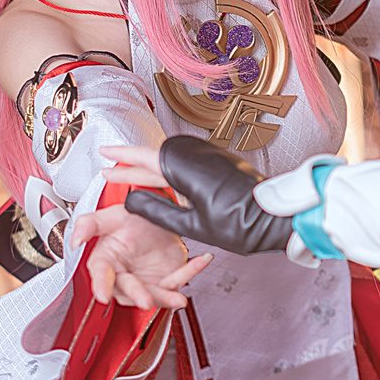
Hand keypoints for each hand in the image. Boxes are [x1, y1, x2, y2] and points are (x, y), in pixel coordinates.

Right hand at [69, 203, 211, 308]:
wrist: (158, 218)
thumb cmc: (132, 220)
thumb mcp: (111, 215)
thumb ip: (89, 225)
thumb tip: (74, 239)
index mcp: (107, 260)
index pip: (100, 274)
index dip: (101, 284)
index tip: (103, 294)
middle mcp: (125, 275)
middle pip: (130, 290)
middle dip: (139, 296)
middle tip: (145, 300)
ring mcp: (147, 281)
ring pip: (156, 294)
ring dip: (168, 297)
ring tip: (178, 298)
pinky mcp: (167, 280)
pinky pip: (180, 279)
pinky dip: (192, 271)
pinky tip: (201, 261)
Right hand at [103, 137, 292, 255]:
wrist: (275, 217)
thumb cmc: (241, 224)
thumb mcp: (191, 226)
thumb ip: (158, 211)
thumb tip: (134, 202)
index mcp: (185, 168)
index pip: (144, 158)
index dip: (121, 156)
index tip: (105, 154)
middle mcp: (196, 155)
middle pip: (155, 156)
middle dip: (132, 163)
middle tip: (111, 169)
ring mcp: (209, 156)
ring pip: (170, 158)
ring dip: (149, 167)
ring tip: (130, 175)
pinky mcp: (218, 162)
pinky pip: (185, 161)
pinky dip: (168, 170)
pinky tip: (161, 180)